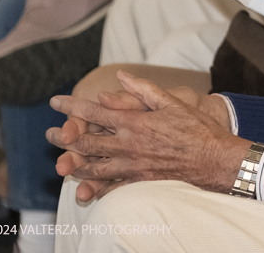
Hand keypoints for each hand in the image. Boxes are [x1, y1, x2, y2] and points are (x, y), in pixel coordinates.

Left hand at [47, 72, 243, 201]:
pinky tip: (87, 185)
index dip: (71, 106)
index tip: (56, 101)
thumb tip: (122, 76)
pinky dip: (95, 186)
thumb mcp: (172, 102)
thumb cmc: (196, 128)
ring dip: (74, 163)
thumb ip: (143, 89)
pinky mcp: (138, 181)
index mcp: (134, 122)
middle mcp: (128, 145)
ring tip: (63, 161)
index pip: (94, 112)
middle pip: (85, 142)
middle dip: (63, 137)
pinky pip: (110, 186)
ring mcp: (131, 166)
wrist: (213, 159)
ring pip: (92, 167)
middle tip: (50, 134)